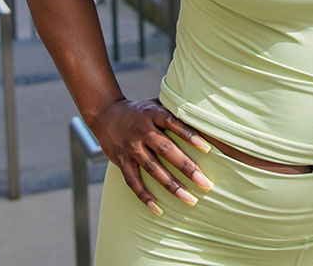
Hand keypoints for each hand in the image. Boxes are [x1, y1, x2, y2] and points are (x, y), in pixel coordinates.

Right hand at [90, 98, 214, 214]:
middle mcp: (142, 131)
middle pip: (167, 150)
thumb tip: (202, 113)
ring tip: (189, 199)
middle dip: (187, 168)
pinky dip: (144, 196)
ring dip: (172, 186)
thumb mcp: (155, 103)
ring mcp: (131, 147)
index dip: (190, 136)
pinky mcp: (121, 161)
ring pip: (153, 169)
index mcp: (153, 114)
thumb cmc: (139, 111)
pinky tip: (158, 209)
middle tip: (205, 183)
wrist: (105, 114)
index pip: (174, 124)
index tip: (208, 149)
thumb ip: (174, 108)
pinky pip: (133, 181)